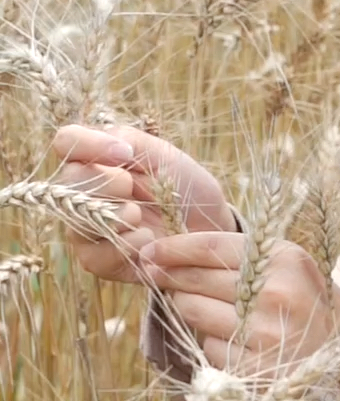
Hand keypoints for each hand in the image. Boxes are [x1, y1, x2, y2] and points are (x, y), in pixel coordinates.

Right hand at [50, 124, 236, 283]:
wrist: (209, 230)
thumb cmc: (187, 190)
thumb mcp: (165, 156)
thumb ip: (131, 140)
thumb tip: (112, 148)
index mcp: (97, 160)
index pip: (68, 141)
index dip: (88, 144)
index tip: (125, 154)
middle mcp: (84, 192)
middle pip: (69, 181)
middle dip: (107, 182)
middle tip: (134, 187)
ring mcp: (88, 228)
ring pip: (78, 219)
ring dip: (115, 214)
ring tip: (141, 215)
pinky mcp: (99, 260)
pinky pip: (94, 254)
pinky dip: (124, 245)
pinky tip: (147, 239)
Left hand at [139, 232, 339, 375]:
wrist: (338, 349)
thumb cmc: (298, 298)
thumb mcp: (280, 264)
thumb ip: (234, 250)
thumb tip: (167, 245)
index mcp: (284, 260)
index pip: (213, 246)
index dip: (174, 248)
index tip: (149, 251)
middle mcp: (276, 294)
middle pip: (195, 280)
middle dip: (170, 277)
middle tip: (156, 275)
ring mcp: (265, 334)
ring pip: (194, 313)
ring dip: (191, 310)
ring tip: (215, 310)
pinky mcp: (253, 369)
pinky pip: (209, 347)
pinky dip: (214, 343)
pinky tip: (237, 342)